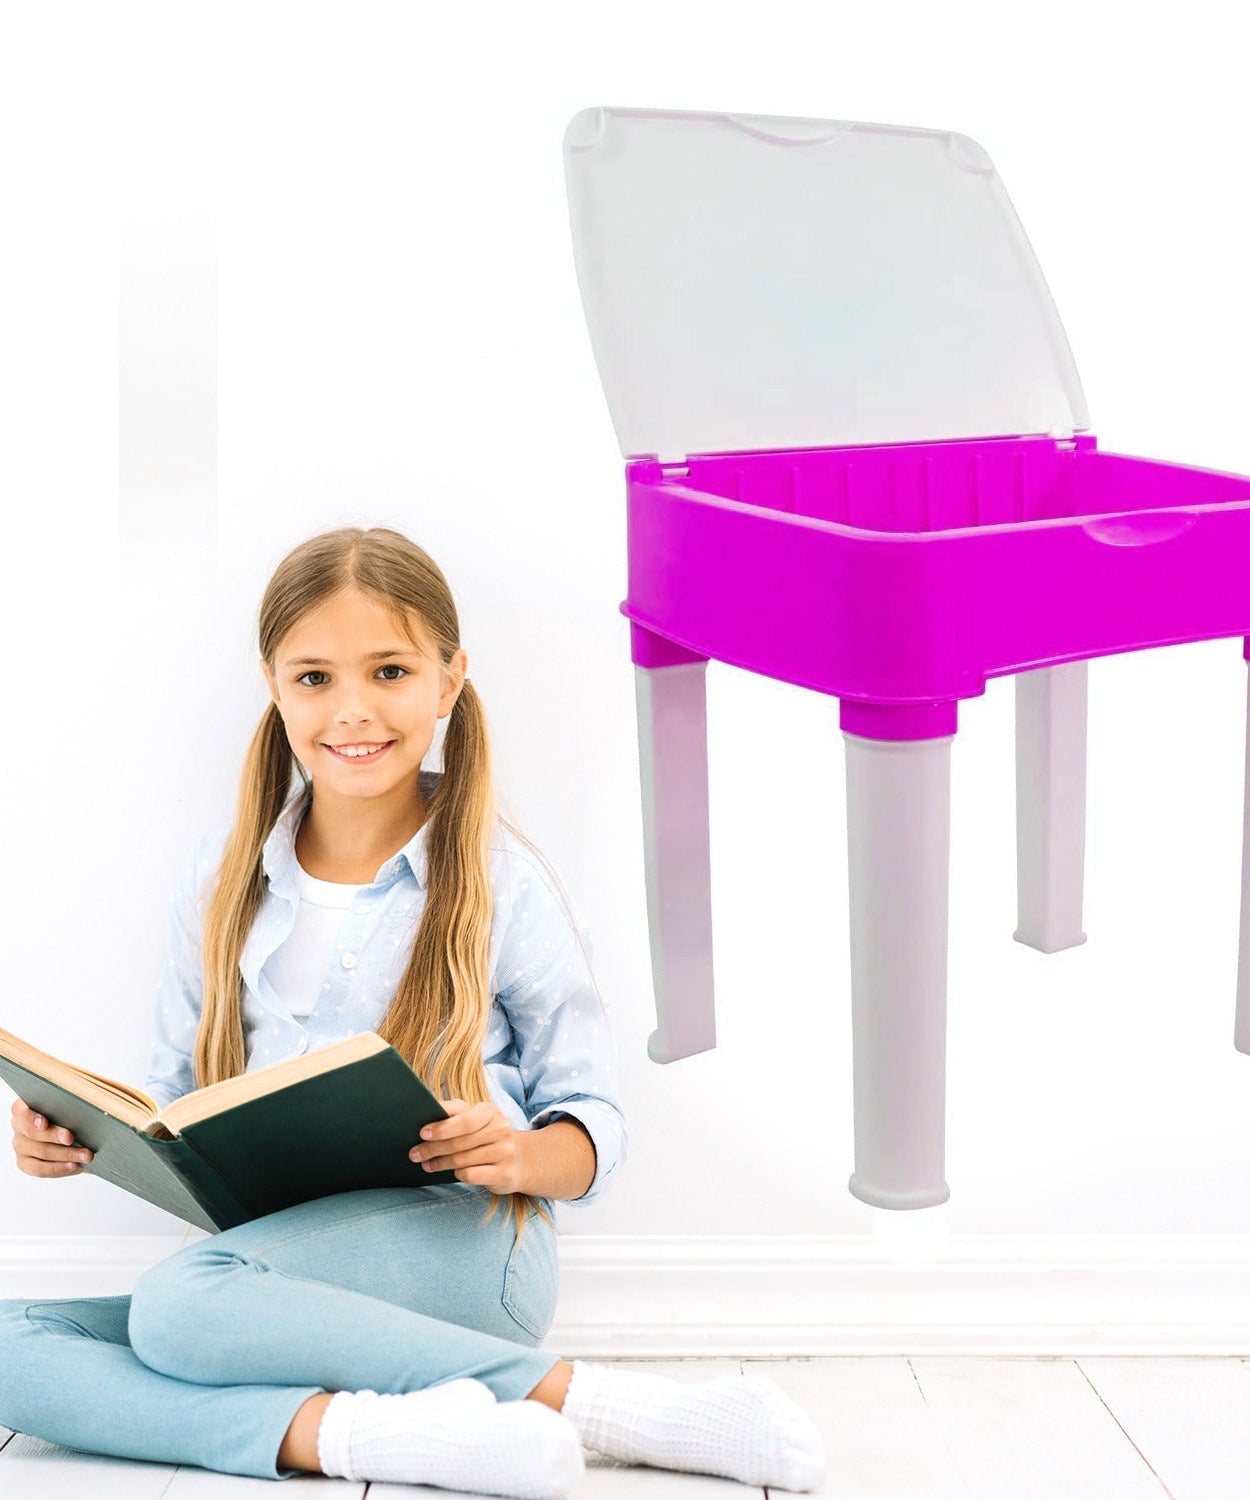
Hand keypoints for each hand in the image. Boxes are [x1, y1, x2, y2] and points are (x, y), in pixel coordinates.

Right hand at [11, 1100, 93, 1178]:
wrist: (73, 1133)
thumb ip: (70, 1103)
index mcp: (24, 1107)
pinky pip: (40, 1169)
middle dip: (54, 1136)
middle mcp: (19, 1126)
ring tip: (86, 1155)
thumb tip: (88, 1103)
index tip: (45, 1123)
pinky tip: (75, 1165)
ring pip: (41, 1152)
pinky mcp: (25, 1163)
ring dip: (66, 1154)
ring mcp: (20, 1146)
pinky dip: (59, 1168)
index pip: (21, 1111)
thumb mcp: (69, 1104)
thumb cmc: (70, 1112)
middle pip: (32, 1134)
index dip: (32, 1117)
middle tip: (71, 1138)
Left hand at [409, 1099, 524, 1194]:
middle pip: (459, 1141)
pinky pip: (472, 1175)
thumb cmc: (486, 1138)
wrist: (519, 1160)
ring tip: (426, 1165)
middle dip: (433, 1149)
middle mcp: (500, 1129)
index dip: (442, 1126)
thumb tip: (423, 1127)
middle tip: (414, 1154)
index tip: (422, 1133)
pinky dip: (458, 1174)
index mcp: (490, 1111)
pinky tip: (453, 1173)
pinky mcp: (505, 1173)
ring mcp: (505, 1151)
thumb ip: (453, 1118)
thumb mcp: (475, 1122)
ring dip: (439, 1163)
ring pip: (462, 1160)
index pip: (464, 1118)